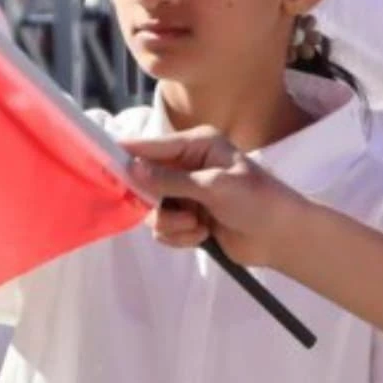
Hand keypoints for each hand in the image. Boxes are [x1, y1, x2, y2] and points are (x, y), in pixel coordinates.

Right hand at [123, 128, 319, 268]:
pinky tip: (203, 237)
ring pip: (153, 210)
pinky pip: (164, 229)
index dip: (125, 155)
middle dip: (156, 203)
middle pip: (145, 181)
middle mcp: (188, 165)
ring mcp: (187, 194)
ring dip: (171, 224)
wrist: (282, 237)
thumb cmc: (256, 201)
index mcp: (196, 145)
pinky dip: (180, 236)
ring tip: (197, 227)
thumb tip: (133, 169)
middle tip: (172, 212)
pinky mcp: (189, 219)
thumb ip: (172, 180)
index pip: (151, 146)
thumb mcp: (214, 186)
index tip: (100, 163)